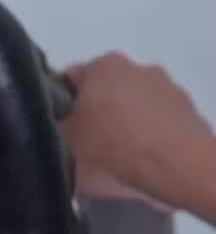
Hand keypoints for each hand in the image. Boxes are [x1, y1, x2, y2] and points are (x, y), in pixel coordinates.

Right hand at [61, 53, 214, 210]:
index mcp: (101, 66)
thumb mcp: (62, 150)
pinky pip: (156, 121)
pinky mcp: (184, 109)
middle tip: (87, 151)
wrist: (174, 167)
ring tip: (118, 162)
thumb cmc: (111, 152)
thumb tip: (50, 136)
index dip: (59, 109)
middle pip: (104, 93)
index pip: (69, 81)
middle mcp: (134, 66)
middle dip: (95, 117)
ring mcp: (164, 86)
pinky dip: (148, 136)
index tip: (60, 134)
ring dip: (123, 126)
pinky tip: (143, 162)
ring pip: (131, 107)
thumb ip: (51, 136)